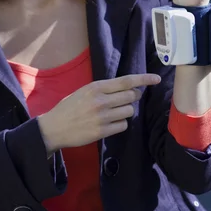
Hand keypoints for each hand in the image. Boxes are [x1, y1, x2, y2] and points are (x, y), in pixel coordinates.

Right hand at [37, 73, 160, 153]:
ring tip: (113, 113)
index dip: (143, 79)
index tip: (156, 79)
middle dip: (133, 97)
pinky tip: (109, 124)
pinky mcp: (103, 131)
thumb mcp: (84, 91)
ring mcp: (103, 117)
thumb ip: (103, 89)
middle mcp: (101, 100)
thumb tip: (127, 88)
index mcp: (96, 87)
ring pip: (129, 111)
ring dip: (126, 112)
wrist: (54, 127)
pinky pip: (123, 125)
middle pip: (131, 96)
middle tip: (126, 99)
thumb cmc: (69, 107)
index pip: (126, 81)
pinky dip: (120, 124)